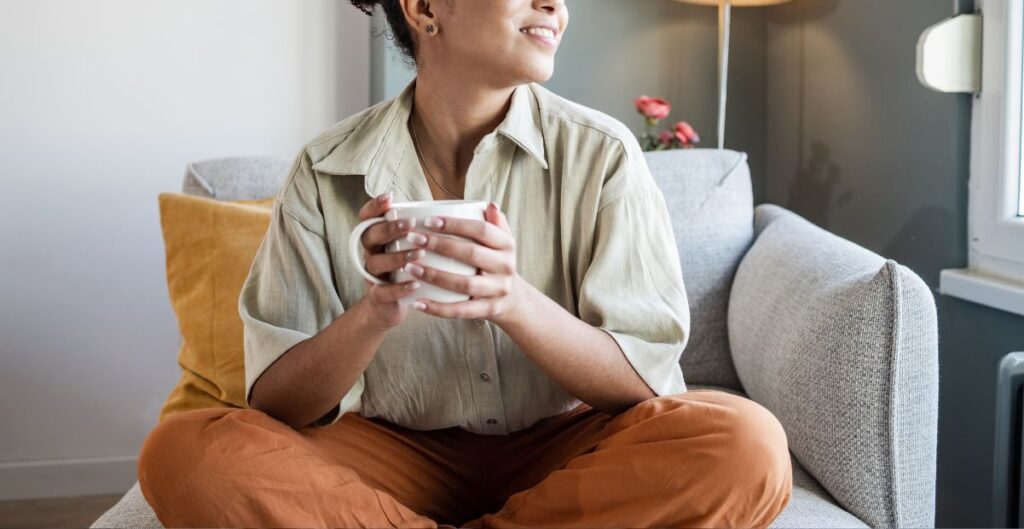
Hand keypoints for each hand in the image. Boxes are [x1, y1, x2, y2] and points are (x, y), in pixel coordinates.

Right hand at [356, 192, 424, 329]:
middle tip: (410, 225)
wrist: (391, 307)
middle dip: (389, 228)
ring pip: (376, 262)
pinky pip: (383, 292)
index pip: (369, 217)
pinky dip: (398, 288)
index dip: (374, 206)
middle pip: (370, 235)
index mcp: (380, 237)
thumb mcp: (416, 247)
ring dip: (397, 257)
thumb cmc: (411, 270)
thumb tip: (477, 207)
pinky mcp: (377, 297)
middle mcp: (372, 253)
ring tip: (419, 254)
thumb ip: (434, 228)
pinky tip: (415, 285)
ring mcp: (373, 275)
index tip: (390, 198)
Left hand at [405, 202, 525, 323]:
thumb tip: (489, 205)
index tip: (428, 221)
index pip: (481, 230)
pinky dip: (438, 309)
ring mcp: (498, 290)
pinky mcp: (488, 310)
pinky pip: (461, 311)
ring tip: (409, 268)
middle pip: (471, 254)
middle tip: (413, 239)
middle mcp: (506, 266)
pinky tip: (418, 303)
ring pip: (464, 284)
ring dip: (434, 275)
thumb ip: (495, 223)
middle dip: (439, 245)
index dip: (455, 224)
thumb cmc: (496, 261)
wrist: (513, 299)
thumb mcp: (501, 241)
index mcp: (507, 244)